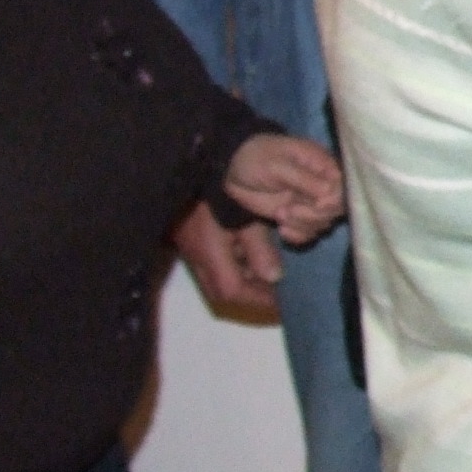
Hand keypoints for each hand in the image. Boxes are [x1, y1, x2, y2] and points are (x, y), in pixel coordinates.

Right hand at [174, 199, 283, 320]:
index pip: (234, 291)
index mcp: (210, 254)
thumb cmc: (220, 190)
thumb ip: (259, 249)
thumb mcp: (245, 218)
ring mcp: (192, 253)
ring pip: (217, 281)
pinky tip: (249, 258)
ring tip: (268, 277)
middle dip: (251, 296)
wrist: (189, 168)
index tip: (281, 303)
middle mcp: (197, 259)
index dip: (258, 300)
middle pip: (223, 292)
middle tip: (276, 293)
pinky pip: (213, 268)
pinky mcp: (191, 244)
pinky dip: (233, 269)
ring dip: (242, 283)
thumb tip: (275, 278)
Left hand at [223, 134, 344, 244]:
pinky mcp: (300, 216)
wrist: (232, 173)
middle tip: (288, 210)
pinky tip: (282, 229)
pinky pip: (310, 233)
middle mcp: (323, 184)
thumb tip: (330, 192)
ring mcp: (311, 202)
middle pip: (337, 208)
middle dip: (313, 215)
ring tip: (279, 214)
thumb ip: (304, 179)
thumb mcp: (278, 165)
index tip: (316, 204)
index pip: (344, 186)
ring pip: (324, 223)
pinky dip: (297, 235)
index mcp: (323, 165)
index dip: (334, 199)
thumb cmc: (256, 159)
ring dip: (302, 225)